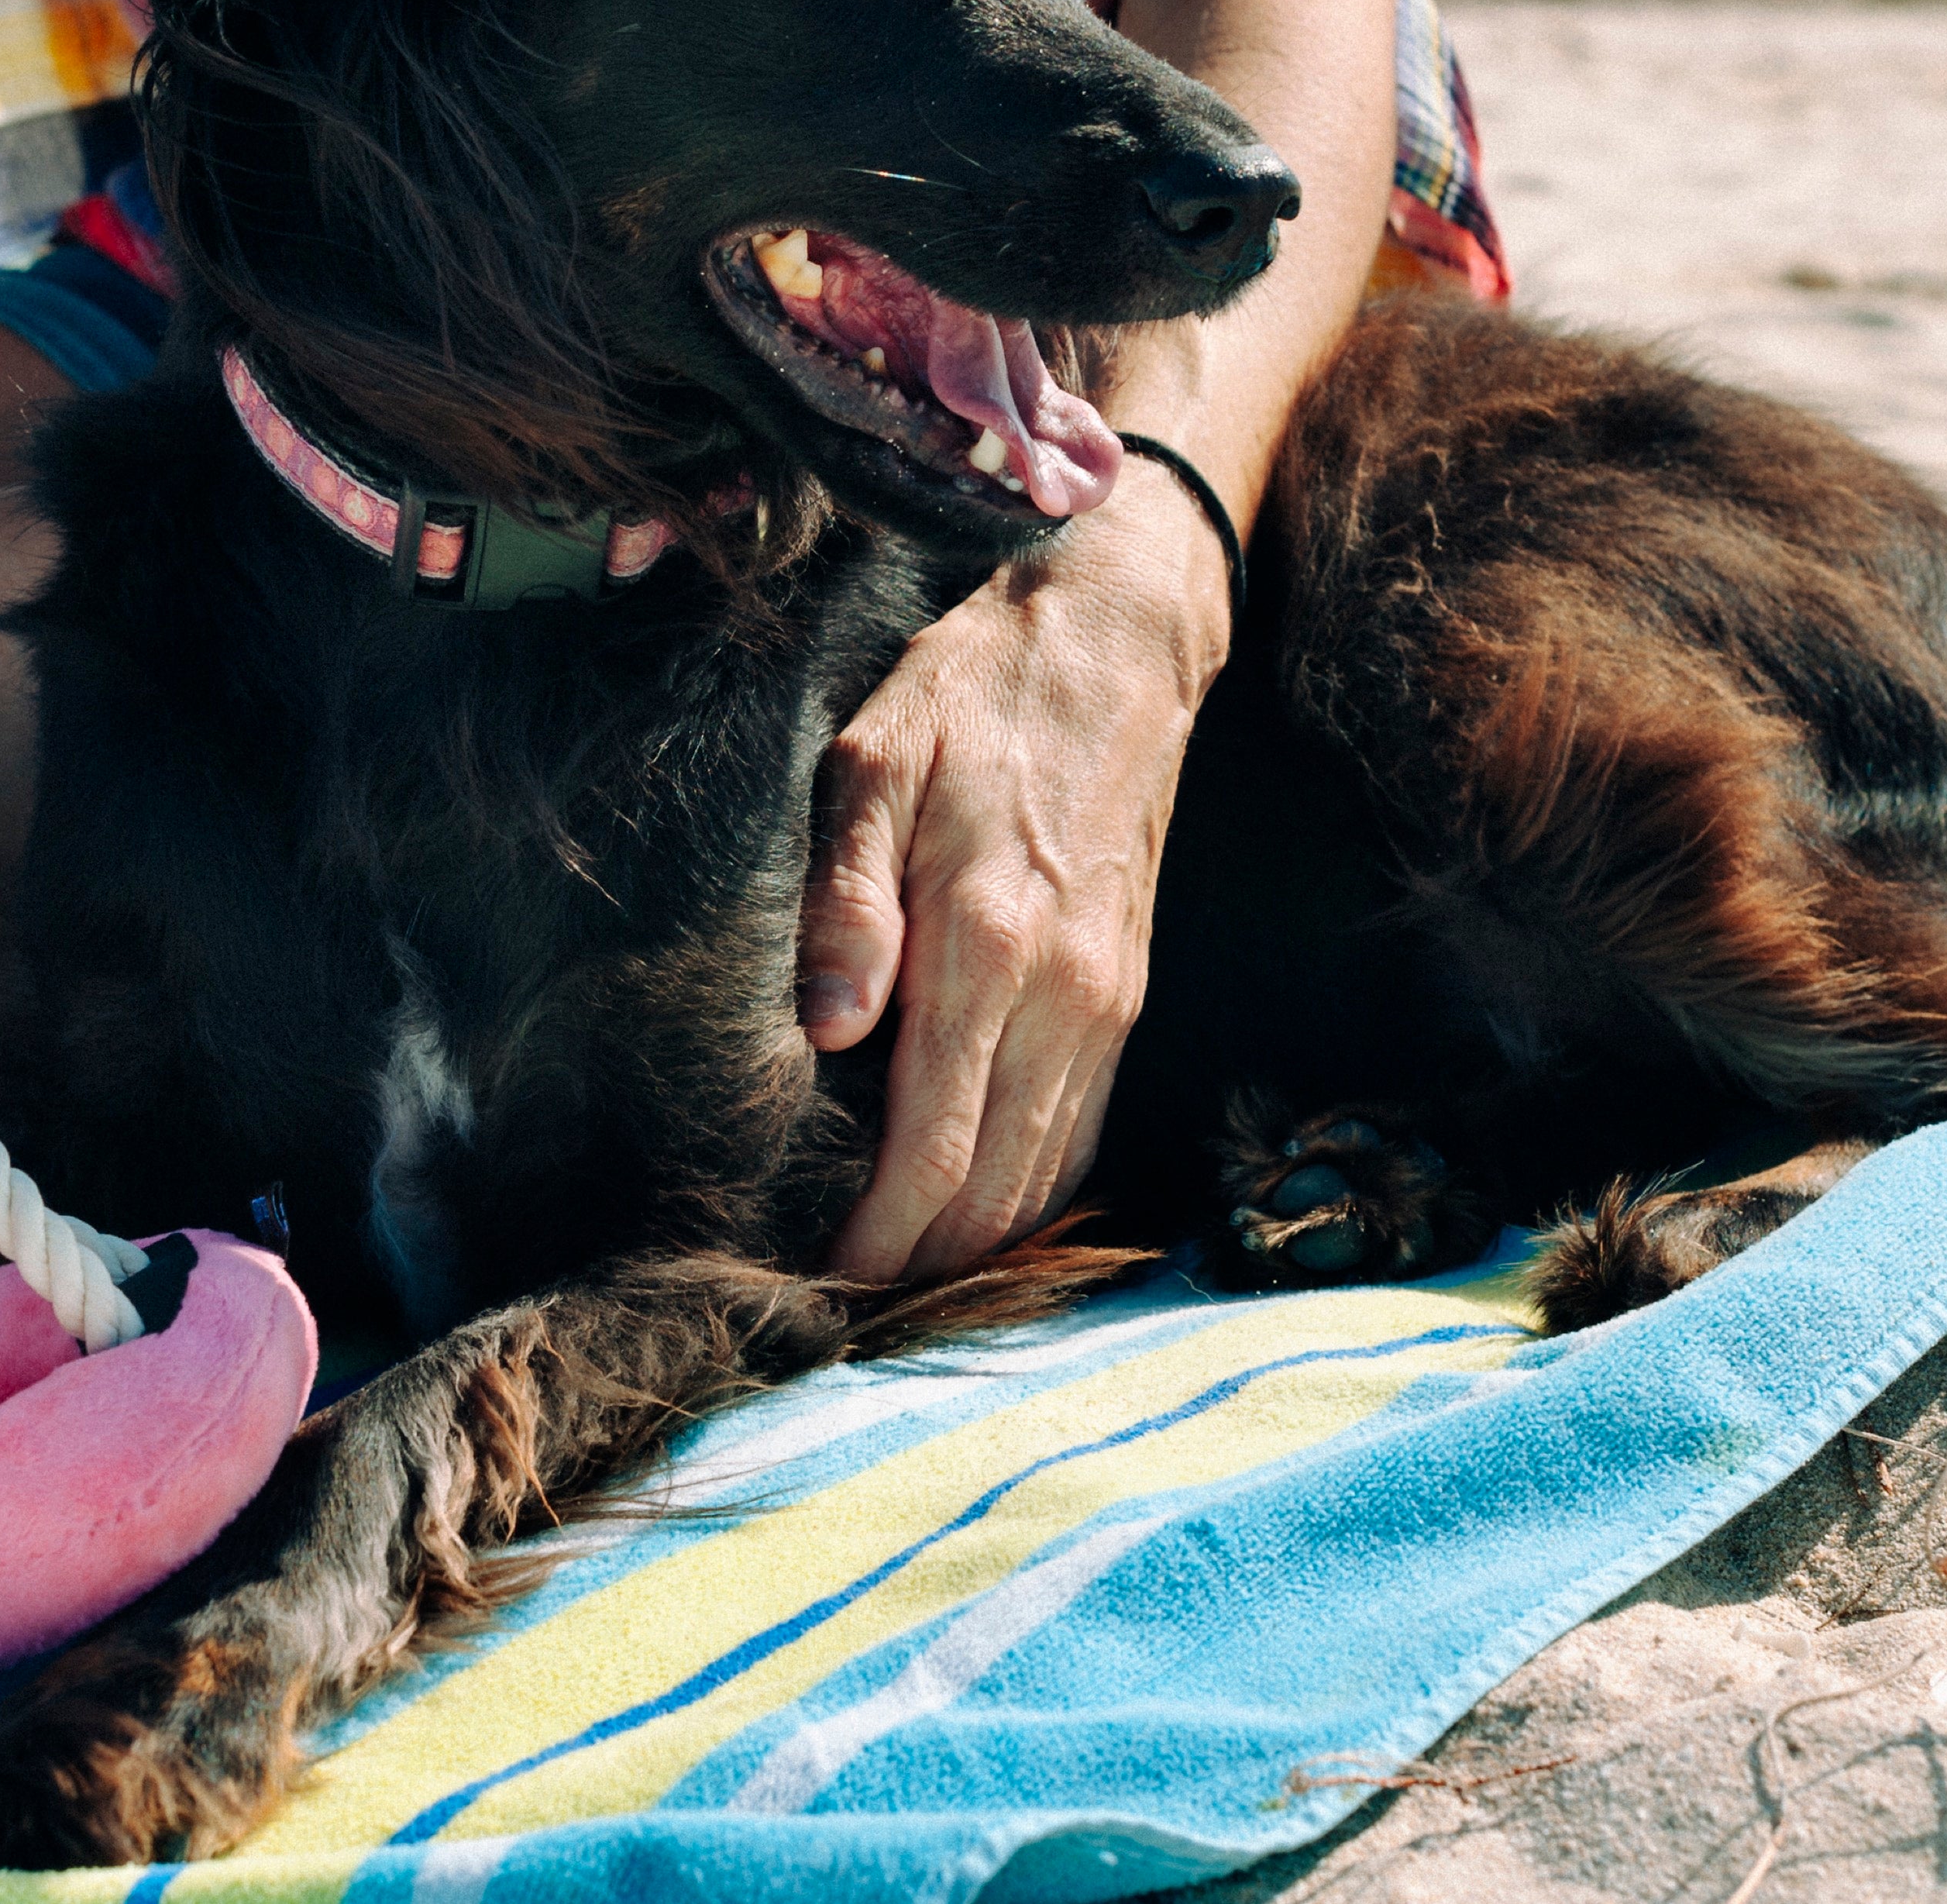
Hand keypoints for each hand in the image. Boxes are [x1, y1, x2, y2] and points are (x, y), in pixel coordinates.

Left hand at [804, 478, 1235, 1281]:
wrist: (1115, 645)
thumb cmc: (972, 696)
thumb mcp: (872, 765)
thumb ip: (844, 905)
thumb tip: (824, 1036)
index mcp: (987, 947)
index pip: (931, 1152)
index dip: (876, 1237)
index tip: (819, 1282)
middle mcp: (1063, 996)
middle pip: (993, 1191)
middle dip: (919, 1262)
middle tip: (841, 1302)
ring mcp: (1108, 1002)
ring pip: (1046, 1174)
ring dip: (975, 1239)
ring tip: (897, 1272)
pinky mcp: (1127, 993)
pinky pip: (1081, 1129)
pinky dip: (1030, 1189)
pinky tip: (975, 1207)